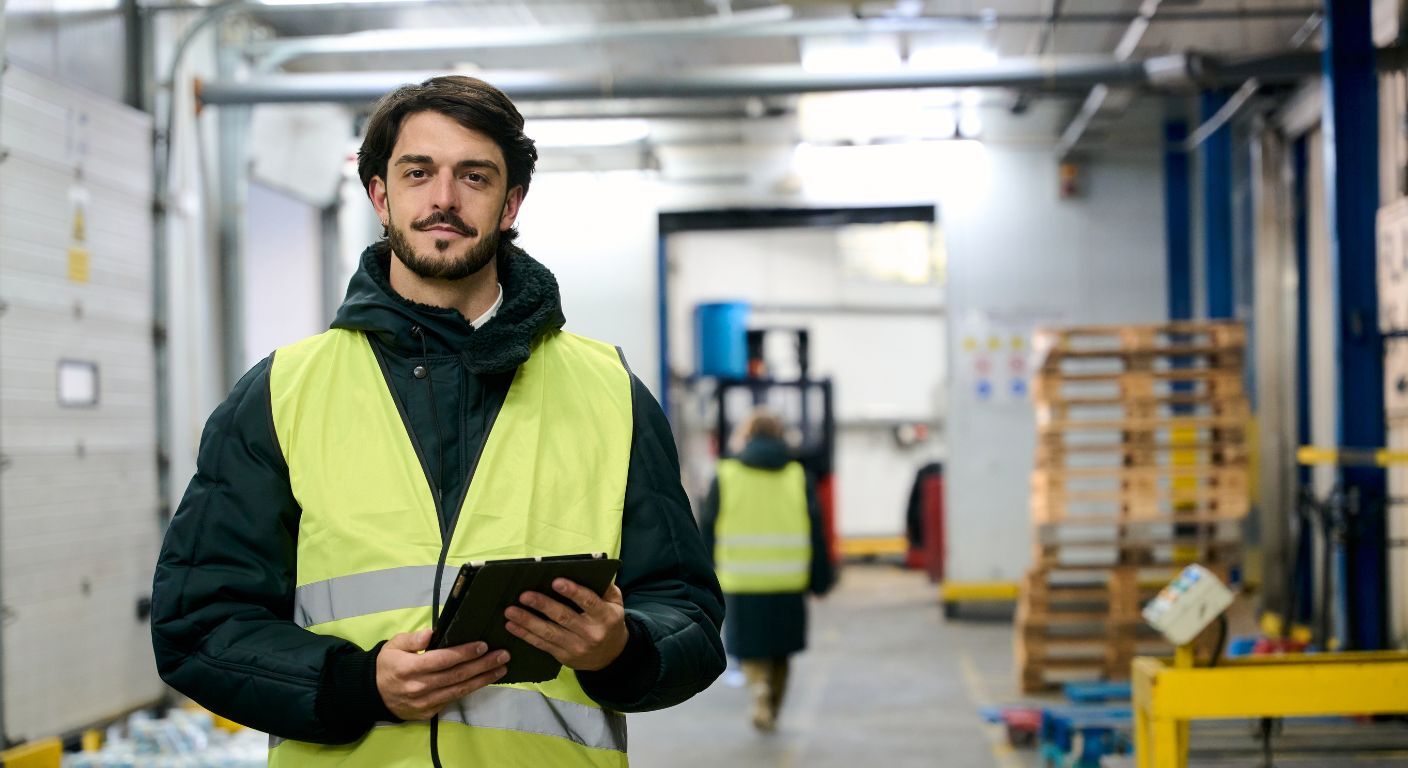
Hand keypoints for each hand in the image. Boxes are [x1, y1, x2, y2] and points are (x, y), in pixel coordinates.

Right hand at [375, 628, 509, 720]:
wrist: (373, 694)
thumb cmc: (387, 664)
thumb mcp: (393, 645)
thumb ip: (412, 639)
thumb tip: (431, 634)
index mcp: (409, 668)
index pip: (442, 660)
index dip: (464, 653)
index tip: (483, 645)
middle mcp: (418, 687)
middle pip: (456, 676)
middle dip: (482, 665)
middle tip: (503, 655)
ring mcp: (424, 702)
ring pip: (459, 690)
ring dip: (483, 679)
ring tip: (501, 668)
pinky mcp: (428, 712)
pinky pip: (453, 699)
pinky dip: (470, 689)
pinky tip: (484, 680)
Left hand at [504, 580, 627, 671]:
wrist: (610, 657)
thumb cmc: (610, 623)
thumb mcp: (616, 604)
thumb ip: (606, 588)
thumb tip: (590, 570)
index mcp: (606, 617)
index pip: (589, 602)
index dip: (573, 592)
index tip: (555, 581)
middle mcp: (591, 633)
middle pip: (564, 617)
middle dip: (542, 605)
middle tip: (524, 595)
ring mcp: (576, 647)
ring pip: (549, 632)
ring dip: (527, 621)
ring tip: (510, 611)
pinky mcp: (563, 656)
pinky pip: (542, 644)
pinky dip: (525, 635)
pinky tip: (512, 626)